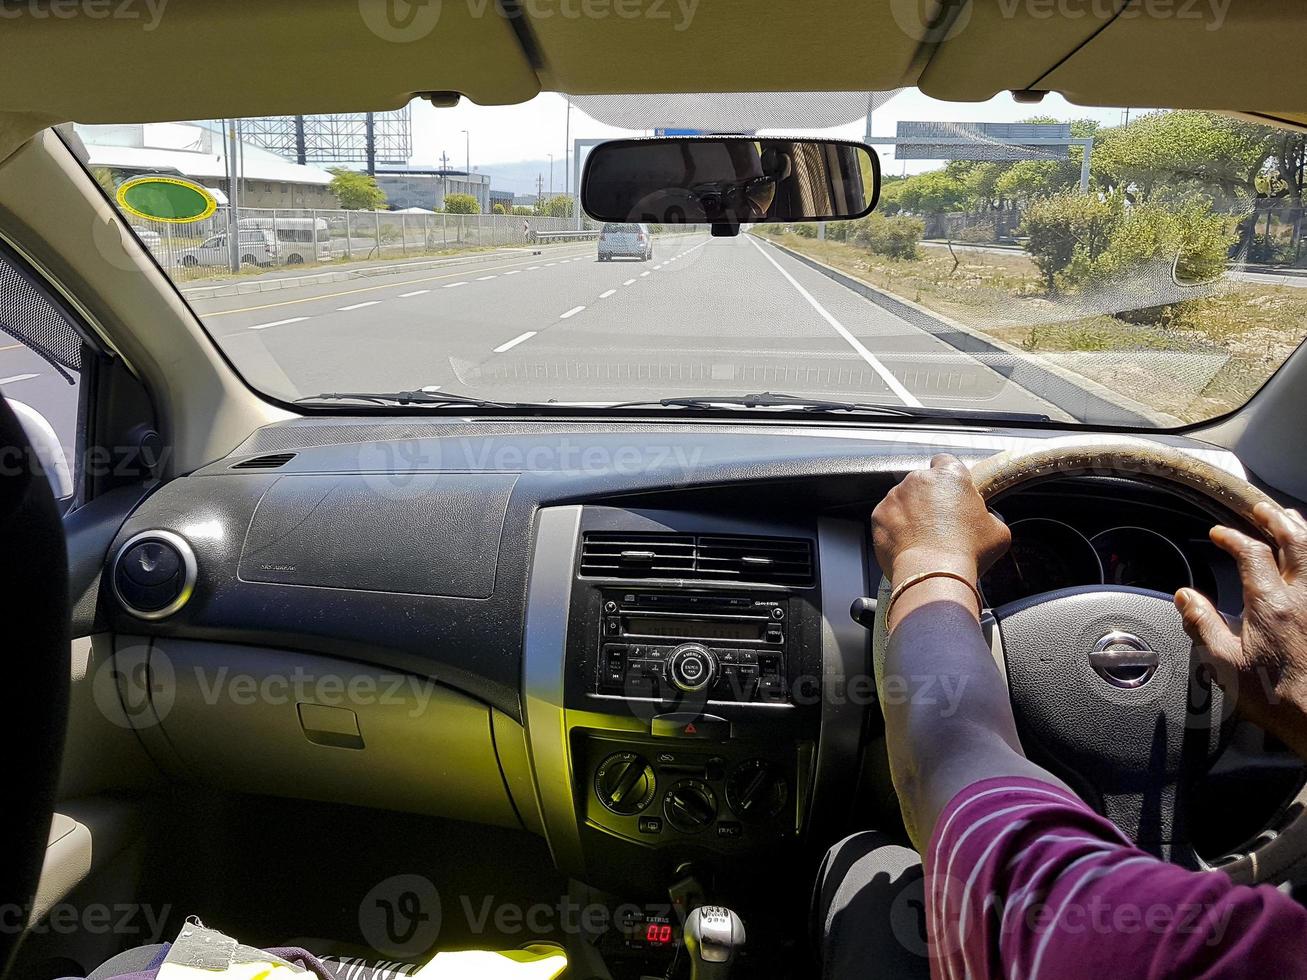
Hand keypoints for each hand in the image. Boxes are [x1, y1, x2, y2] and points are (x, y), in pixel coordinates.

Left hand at [872, 454, 1010, 583]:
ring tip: (923, 537)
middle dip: (929, 497)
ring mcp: (895, 495)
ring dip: (911, 512)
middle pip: (923, 482)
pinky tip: (908, 543)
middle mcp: (919, 478)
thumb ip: (988, 515)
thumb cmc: (968, 551)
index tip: (951, 492)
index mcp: (950, 475)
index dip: (948, 478)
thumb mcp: (997, 531)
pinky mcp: (879, 514)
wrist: (933, 572)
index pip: (946, 462)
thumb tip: (985, 519)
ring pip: (903, 499)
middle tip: (940, 522)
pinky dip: (894, 527)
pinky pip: (887, 517)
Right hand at [1175, 502, 1306, 757]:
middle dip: (1275, 519)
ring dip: (1301, 530)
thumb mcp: (1225, 666)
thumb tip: (1186, 596)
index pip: (1252, 553)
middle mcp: (1305, 597)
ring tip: (1290, 519)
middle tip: (1261, 509)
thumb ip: (1204, 625)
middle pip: (1294, 541)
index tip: (1219, 535)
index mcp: (1271, 605)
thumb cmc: (1278, 698)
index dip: (1233, 538)